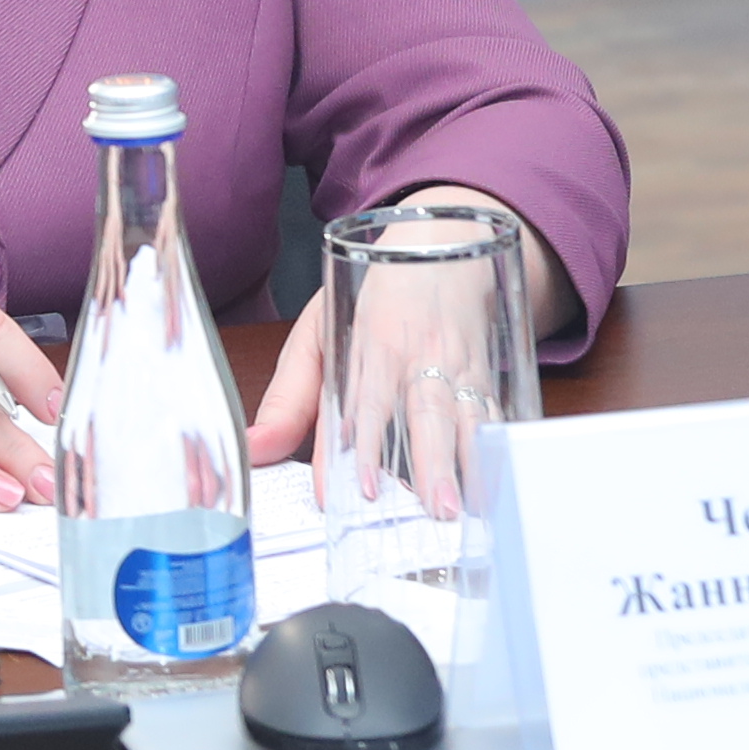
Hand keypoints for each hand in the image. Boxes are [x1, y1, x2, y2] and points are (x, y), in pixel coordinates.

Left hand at [252, 186, 532, 521]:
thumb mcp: (317, 332)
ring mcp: (456, 366)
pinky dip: (495, 450)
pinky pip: (493, 415)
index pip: (363, 402)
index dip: (362, 446)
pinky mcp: (486, 374)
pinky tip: (495, 483)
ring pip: (464, 416)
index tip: (361, 488)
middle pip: (424, 412)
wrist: (445, 242)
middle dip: (430, 461)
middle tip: (433, 507)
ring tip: (461, 506)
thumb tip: (253, 449)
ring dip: (464, 462)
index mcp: (368, 344)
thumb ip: (287, 400)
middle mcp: (415, 357)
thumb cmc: (374, 296)